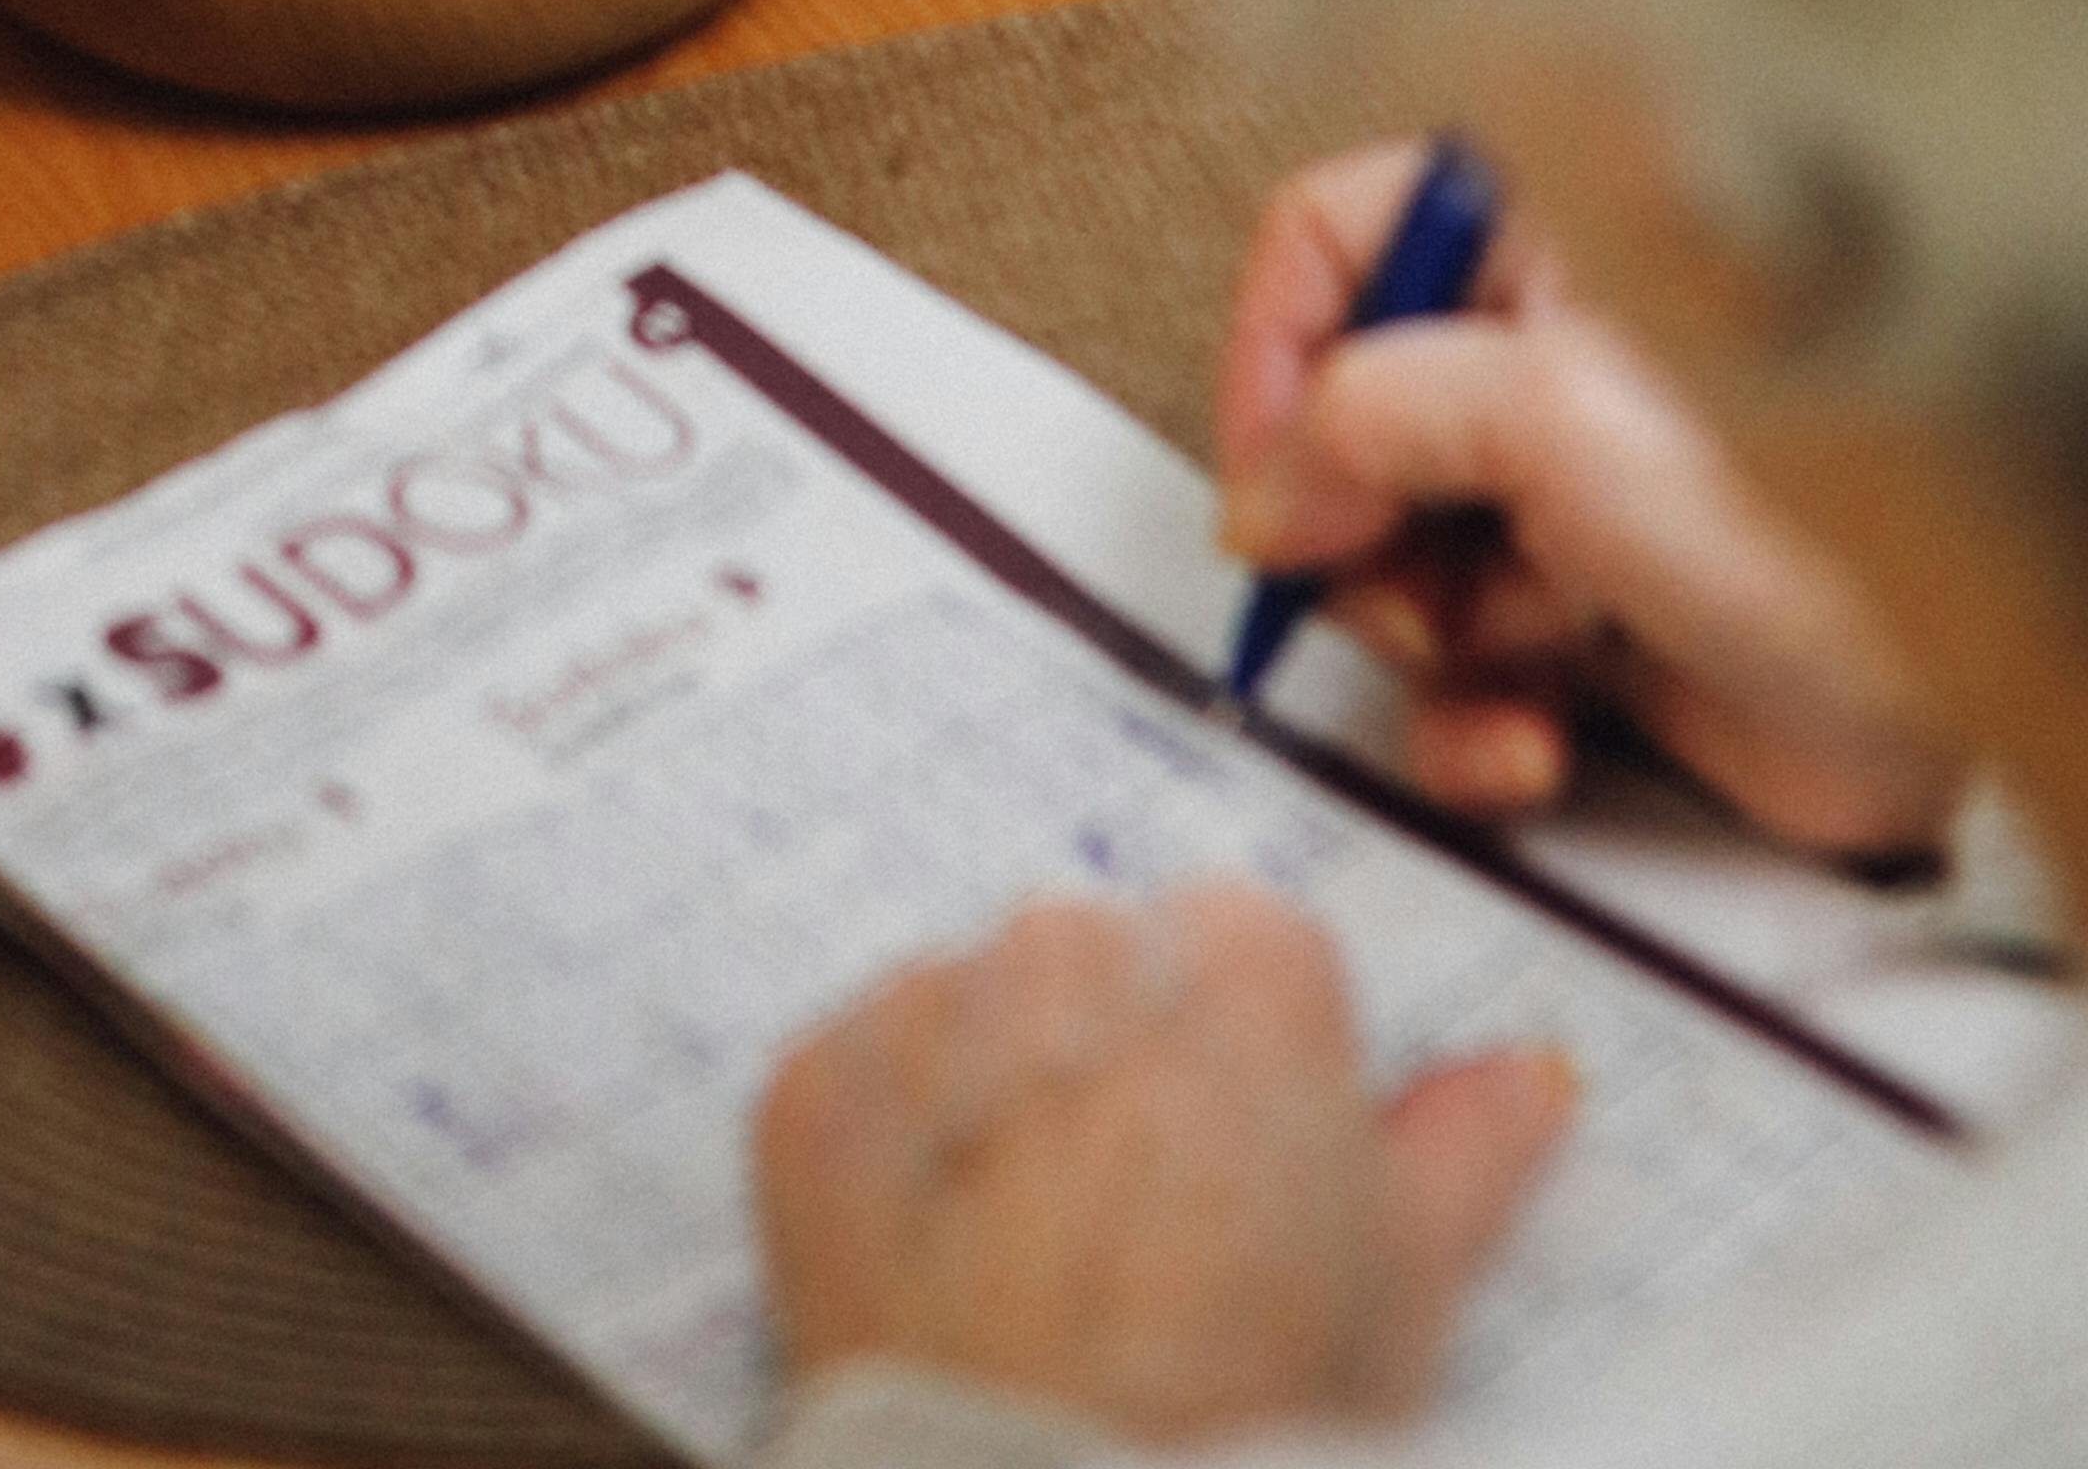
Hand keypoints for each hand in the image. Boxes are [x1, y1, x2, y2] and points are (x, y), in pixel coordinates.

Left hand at [756, 882, 1571, 1439]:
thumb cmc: (1252, 1404)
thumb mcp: (1408, 1288)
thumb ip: (1467, 1149)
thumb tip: (1530, 1073)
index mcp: (1239, 957)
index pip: (1254, 957)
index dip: (1261, 1076)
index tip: (1257, 1177)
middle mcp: (1071, 937)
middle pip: (1108, 971)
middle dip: (1126, 1068)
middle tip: (1151, 1233)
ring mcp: (929, 1004)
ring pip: (980, 1018)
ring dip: (1005, 1102)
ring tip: (1046, 1263)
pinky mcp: (812, 1084)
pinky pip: (866, 1086)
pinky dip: (896, 1159)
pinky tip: (947, 1267)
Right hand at [1215, 147, 1963, 853]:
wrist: (1950, 691)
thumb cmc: (1793, 516)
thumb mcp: (1544, 414)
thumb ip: (1362, 415)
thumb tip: (1265, 495)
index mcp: (1539, 244)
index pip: (1336, 238)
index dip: (1275, 352)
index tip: (1269, 476)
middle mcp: (1544, 364)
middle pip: (1348, 422)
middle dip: (1353, 527)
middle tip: (1382, 580)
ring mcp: (1569, 506)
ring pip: (1396, 567)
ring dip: (1424, 643)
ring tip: (1500, 662)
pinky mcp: (1598, 640)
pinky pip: (1464, 683)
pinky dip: (1475, 728)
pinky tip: (1530, 745)